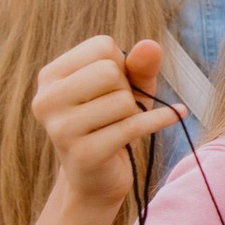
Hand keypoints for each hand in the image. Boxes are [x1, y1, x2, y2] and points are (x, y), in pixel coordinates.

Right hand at [0, 37, 185, 224]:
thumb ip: (140, 64)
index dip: (120, 65)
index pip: (102, 47)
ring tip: (121, 126)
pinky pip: (134, 126)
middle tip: (118, 110)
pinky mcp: (84, 153)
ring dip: (134, 113)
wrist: (97, 179)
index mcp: (50, 76)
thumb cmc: (112, 123)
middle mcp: (46, 100)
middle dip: (126, 89)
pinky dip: (162, 120)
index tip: (111, 88)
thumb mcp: (129, 88)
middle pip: (109, 72)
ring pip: (122, 101)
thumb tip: (151, 45)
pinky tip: (178, 114)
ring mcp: (61, 129)